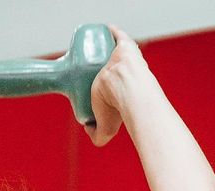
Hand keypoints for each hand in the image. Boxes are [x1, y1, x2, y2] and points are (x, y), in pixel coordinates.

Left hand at [84, 24, 152, 146]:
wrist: (126, 88)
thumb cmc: (118, 109)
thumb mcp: (106, 128)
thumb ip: (96, 135)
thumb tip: (87, 128)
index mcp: (124, 91)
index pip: (111, 86)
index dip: (101, 85)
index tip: (91, 87)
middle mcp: (127, 74)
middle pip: (111, 69)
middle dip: (101, 68)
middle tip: (88, 71)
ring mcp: (126, 59)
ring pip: (112, 52)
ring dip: (104, 49)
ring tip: (89, 52)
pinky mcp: (124, 44)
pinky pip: (115, 33)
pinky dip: (108, 31)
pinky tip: (97, 33)